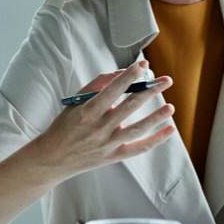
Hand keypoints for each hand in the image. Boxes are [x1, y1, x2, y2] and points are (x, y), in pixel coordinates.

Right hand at [35, 60, 176, 178]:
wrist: (53, 158)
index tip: (143, 65)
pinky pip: (138, 149)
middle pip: (129, 107)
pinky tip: (169, 129)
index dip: (128, 77)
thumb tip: (121, 73)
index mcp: (87, 112)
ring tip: (170, 107)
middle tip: (165, 81)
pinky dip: (155, 140)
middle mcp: (99, 128)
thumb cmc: (65, 125)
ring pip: (137, 129)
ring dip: (156, 118)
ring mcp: (107, 144)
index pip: (112, 90)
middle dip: (149, 91)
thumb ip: (98, 85)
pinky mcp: (113, 156)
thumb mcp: (76, 102)